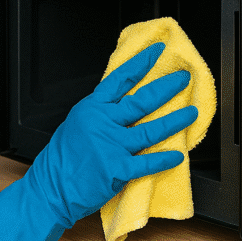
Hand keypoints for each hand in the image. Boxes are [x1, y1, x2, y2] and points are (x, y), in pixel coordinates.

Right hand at [0, 43, 197, 240]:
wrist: (51, 188)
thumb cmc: (62, 159)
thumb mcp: (77, 123)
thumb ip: (101, 112)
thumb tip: (124, 100)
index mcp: (92, 108)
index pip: (120, 79)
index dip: (141, 63)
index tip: (157, 52)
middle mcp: (103, 122)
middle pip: (141, 100)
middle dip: (166, 87)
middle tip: (183, 78)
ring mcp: (111, 145)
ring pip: (151, 129)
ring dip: (174, 120)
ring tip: (191, 113)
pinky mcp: (117, 168)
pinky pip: (147, 162)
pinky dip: (164, 159)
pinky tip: (178, 155)